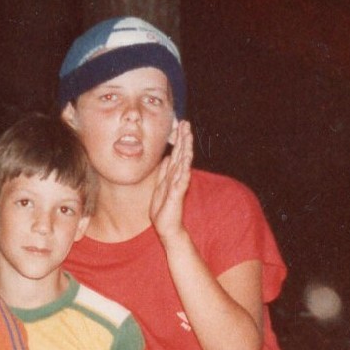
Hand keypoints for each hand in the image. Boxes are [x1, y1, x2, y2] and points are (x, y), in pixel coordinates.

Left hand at [150, 120, 192, 242]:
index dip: (179, 138)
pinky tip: (186, 161)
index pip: (178, 152)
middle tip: (186, 123)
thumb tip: (167, 157)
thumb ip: (164, 171)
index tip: (180, 124)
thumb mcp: (161, 185)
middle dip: (184, 138)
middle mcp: (178, 176)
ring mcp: (179, 184)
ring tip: (188, 137)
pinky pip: (181, 180)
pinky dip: (184, 170)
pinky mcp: (177, 194)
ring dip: (186, 149)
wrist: (167, 226)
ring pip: (184, 163)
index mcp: (173, 173)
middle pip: (182, 153)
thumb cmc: (164, 207)